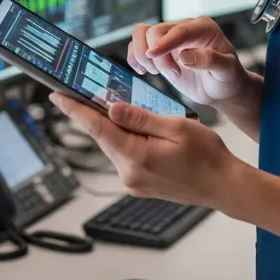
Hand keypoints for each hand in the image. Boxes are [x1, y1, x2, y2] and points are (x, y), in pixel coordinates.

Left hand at [50, 93, 240, 208]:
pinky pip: (124, 156)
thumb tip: (111, 109)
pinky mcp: (139, 184)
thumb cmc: (207, 156)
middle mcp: (129, 173)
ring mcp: (133, 182)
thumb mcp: (176, 127)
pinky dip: (125, 140)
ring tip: (118, 108)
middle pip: (103, 137)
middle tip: (82, 93)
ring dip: (113, 128)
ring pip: (114, 146)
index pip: (97, 128)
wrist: (223, 186)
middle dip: (94, 115)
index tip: (56, 96)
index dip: (74, 110)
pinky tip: (135, 129)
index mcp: (136, 157)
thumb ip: (141, 118)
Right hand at [127, 18, 251, 107]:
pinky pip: (137, 45)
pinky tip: (143, 72)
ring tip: (154, 72)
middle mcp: (185, 28)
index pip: (179, 31)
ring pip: (142, 33)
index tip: (153, 56)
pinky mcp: (160, 50)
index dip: (164, 42)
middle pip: (155, 31)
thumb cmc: (228, 78)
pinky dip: (134, 57)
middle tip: (174, 75)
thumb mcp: (227, 70)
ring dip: (142, 54)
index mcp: (204, 29)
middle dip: (158, 56)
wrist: (221, 88)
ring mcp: (170, 38)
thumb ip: (210, 60)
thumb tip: (184, 55)